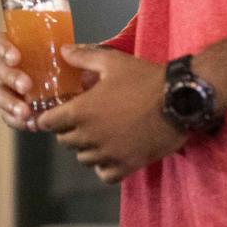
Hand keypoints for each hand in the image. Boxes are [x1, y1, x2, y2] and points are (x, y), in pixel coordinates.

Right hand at [0, 34, 106, 130]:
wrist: (85, 99)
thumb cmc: (78, 72)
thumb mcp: (82, 59)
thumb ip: (79, 54)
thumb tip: (68, 51)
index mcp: (20, 49)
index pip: (1, 42)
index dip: (4, 48)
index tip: (16, 58)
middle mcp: (10, 68)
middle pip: (0, 69)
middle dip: (12, 77)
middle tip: (26, 86)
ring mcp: (10, 90)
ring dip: (10, 102)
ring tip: (25, 112)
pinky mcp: (14, 110)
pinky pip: (7, 116)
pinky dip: (16, 120)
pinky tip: (29, 123)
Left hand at [34, 45, 185, 183]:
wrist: (179, 100)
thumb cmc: (143, 79)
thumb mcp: (112, 61)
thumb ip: (84, 57)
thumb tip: (63, 51)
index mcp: (81, 111)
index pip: (48, 123)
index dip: (48, 117)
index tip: (55, 113)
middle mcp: (90, 136)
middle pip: (64, 141)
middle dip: (68, 130)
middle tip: (82, 119)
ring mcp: (108, 154)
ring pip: (83, 158)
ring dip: (86, 148)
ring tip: (99, 134)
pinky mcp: (127, 166)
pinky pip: (104, 175)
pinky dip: (105, 166)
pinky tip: (112, 153)